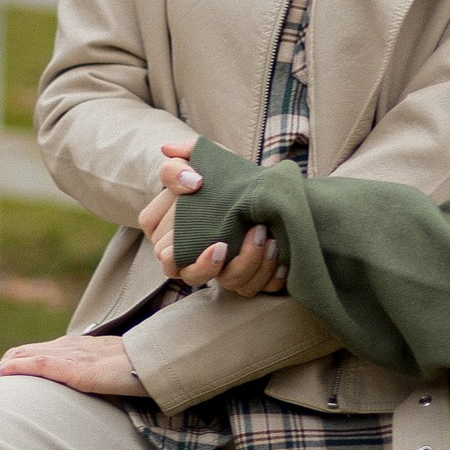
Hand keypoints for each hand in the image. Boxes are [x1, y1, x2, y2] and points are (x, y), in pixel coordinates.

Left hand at [0, 333, 148, 394]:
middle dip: (2, 367)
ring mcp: (71, 356)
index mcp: (78, 348)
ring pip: (25, 356)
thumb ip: (96, 378)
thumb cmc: (139, 370)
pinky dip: (13, 369)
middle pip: (24, 351)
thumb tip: (90, 395)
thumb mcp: (111, 372)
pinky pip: (37, 365)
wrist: (157, 363)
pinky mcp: (75, 369)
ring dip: (1, 369)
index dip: (16, 362)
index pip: (37, 352)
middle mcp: (70, 347)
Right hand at [135, 157, 286, 297]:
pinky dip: (269, 277)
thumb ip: (177, 168)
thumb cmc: (214, 174)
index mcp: (169, 238)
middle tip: (244, 238)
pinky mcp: (246, 275)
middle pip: (195, 278)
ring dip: (251, 265)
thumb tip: (192, 181)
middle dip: (220, 265)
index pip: (169, 258)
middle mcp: (192, 259)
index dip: (188, 258)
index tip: (218, 244)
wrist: (250, 181)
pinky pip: (255, 287)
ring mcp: (220, 270)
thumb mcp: (194, 162)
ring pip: (230, 284)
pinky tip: (280, 259)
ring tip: (269, 238)